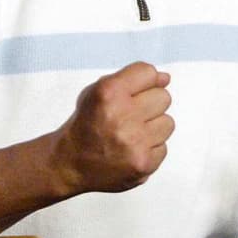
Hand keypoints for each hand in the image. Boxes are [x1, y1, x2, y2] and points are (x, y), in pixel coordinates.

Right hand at [53, 62, 173, 193]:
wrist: (69, 164)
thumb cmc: (86, 125)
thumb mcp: (97, 92)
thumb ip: (132, 79)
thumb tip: (165, 78)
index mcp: (109, 93)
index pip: (148, 72)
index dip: (144, 82)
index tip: (134, 92)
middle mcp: (122, 116)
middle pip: (163, 97)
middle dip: (149, 105)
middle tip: (129, 117)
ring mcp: (134, 142)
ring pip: (168, 122)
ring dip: (152, 128)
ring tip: (131, 135)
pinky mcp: (143, 163)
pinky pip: (164, 147)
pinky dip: (150, 149)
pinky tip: (131, 150)